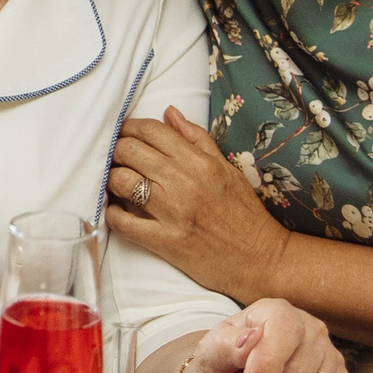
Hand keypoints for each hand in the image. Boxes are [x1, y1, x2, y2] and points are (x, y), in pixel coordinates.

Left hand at [110, 107, 289, 304]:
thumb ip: (197, 139)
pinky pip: (123, 223)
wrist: (260, 259)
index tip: (123, 133)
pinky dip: (112, 215)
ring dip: (111, 179)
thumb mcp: (227, 168)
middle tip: (115, 157)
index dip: (129, 127)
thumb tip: (169, 112)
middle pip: (130, 151)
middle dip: (116, 150)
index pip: (152, 131)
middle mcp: (184, 183)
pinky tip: (117, 211)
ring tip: (115, 182)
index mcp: (200, 162)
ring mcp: (173, 213)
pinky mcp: (165, 242)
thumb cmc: (245, 214)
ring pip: (121, 182)